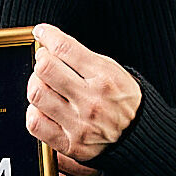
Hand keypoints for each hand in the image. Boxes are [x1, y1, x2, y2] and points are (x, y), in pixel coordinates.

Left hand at [25, 23, 143, 163]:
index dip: (47, 35)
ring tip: (44, 84)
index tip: (42, 32)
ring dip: (35, 84)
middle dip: (41, 59)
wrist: (141, 137)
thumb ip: (84, 58)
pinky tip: (43, 107)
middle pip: (45, 68)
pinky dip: (34, 111)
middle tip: (45, 60)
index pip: (64, 48)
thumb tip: (51, 44)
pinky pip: (35, 123)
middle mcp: (91, 101)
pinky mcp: (70, 144)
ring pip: (37, 94)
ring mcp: (79, 124)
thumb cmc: (125, 101)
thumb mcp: (115, 71)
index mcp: (105, 78)